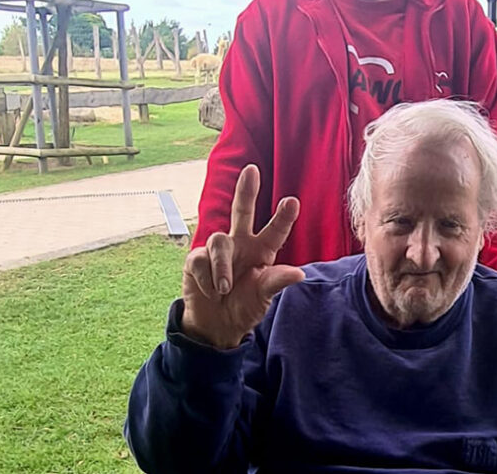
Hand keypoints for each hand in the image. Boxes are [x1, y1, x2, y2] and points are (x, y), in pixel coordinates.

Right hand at [181, 165, 303, 348]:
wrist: (215, 325)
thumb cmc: (245, 306)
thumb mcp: (262, 297)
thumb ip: (276, 282)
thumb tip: (299, 273)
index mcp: (262, 250)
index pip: (275, 231)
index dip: (283, 217)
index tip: (293, 201)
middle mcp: (241, 243)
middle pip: (241, 211)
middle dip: (246, 191)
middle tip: (252, 170)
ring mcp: (218, 249)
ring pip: (219, 242)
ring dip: (223, 268)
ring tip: (224, 289)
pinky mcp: (196, 259)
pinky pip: (201, 260)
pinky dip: (207, 280)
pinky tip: (211, 293)